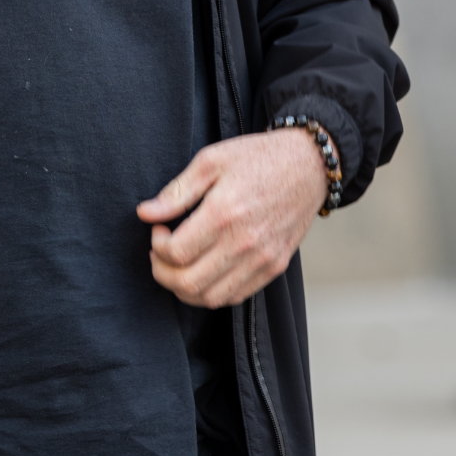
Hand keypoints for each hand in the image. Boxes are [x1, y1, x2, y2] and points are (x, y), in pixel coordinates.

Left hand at [138, 129, 327, 307]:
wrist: (309, 164)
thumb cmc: (260, 157)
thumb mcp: (211, 161)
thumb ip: (177, 191)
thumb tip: (146, 213)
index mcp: (223, 213)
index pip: (175, 253)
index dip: (156, 246)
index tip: (159, 230)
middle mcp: (244, 242)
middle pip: (188, 282)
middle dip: (163, 273)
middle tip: (161, 255)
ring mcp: (262, 258)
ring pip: (211, 298)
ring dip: (185, 289)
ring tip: (181, 266)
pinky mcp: (275, 265)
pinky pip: (237, 296)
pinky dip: (213, 293)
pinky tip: (207, 272)